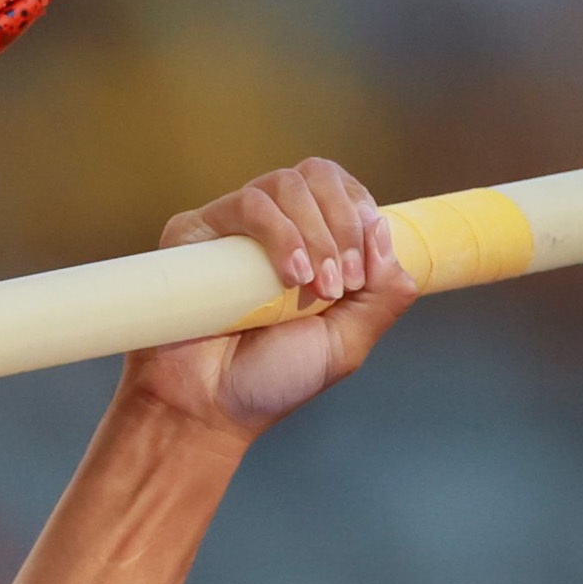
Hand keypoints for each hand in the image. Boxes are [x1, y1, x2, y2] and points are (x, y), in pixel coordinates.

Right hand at [123, 157, 414, 440]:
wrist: (208, 408)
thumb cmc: (271, 380)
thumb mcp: (348, 341)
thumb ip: (385, 294)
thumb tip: (383, 229)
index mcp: (312, 244)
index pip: (346, 193)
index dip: (362, 218)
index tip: (362, 274)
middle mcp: (274, 228)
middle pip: (320, 175)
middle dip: (343, 223)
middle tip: (342, 282)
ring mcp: (234, 228)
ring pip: (286, 184)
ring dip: (315, 231)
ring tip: (314, 286)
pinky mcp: (197, 232)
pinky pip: (247, 204)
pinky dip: (279, 234)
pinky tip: (290, 276)